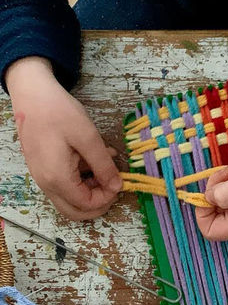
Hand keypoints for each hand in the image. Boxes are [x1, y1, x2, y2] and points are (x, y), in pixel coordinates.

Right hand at [6, 57, 121, 220]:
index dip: (106, 198)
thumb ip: (103, 165)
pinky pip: (63, 184)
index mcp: (57, 178)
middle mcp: (46, 183)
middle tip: (114, 187)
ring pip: (69, 199)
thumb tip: (117, 186)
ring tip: (106, 167)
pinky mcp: (43, 169)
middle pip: (75, 211)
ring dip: (91, 190)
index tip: (119, 182)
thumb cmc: (58, 111)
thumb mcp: (88, 137)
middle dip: (98, 204)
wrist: (31, 93)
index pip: (87, 204)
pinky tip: (93, 159)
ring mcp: (42, 177)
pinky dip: (81, 178)